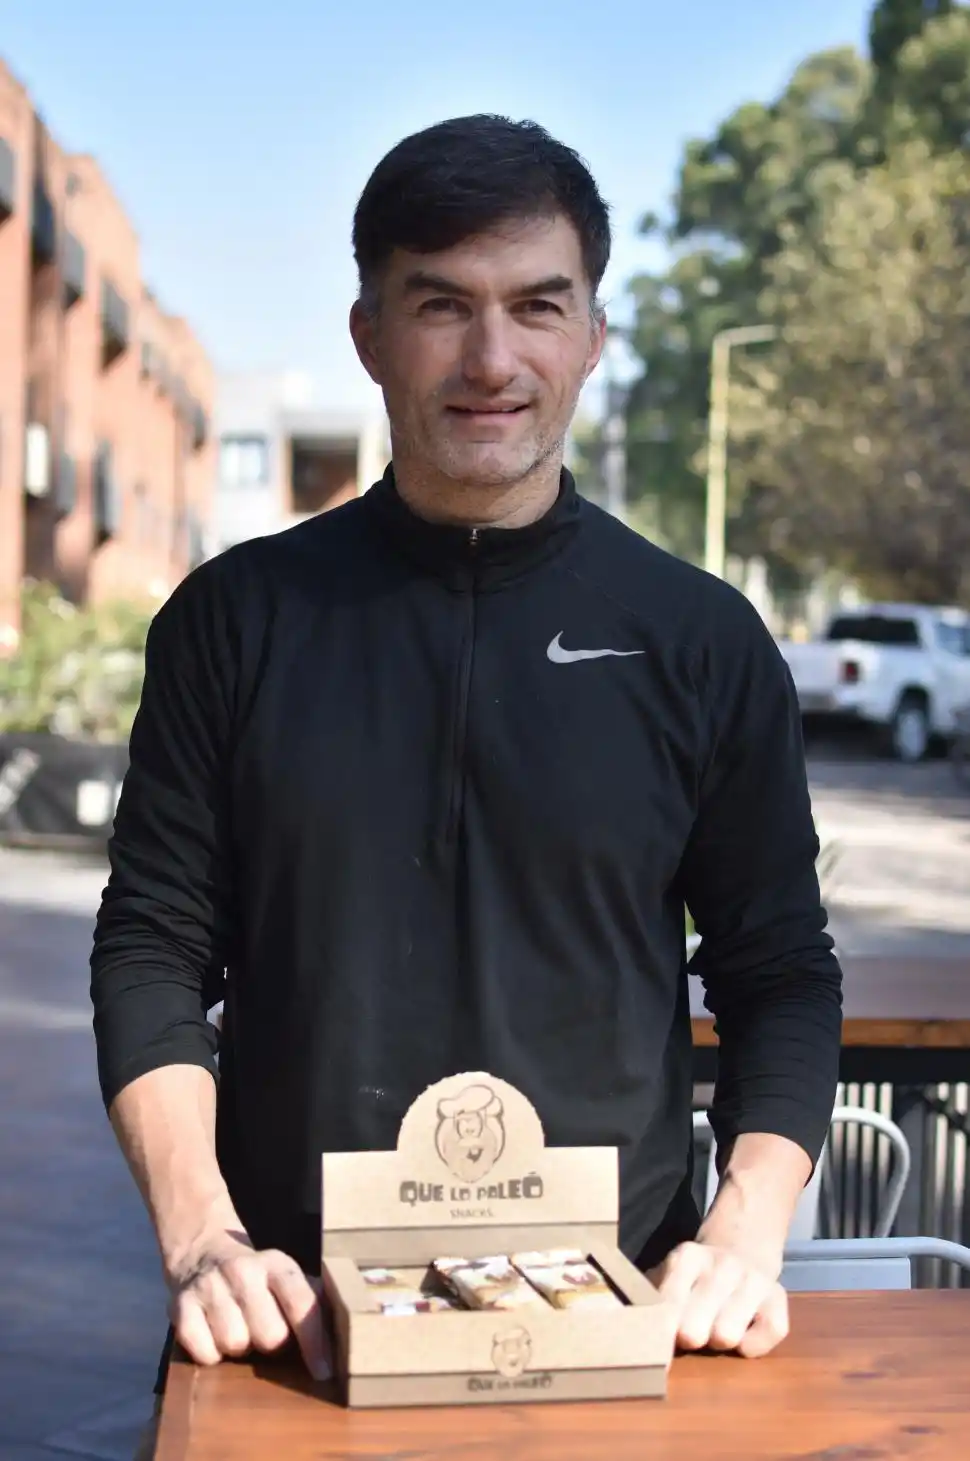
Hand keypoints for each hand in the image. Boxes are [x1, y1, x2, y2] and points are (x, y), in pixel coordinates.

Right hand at [166, 1227, 331, 1379]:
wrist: (202, 1251)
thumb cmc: (255, 1277)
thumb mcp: (284, 1277)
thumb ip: (310, 1302)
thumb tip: (344, 1340)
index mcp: (277, 1264)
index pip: (302, 1306)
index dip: (315, 1344)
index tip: (324, 1373)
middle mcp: (243, 1270)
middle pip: (269, 1336)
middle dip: (271, 1344)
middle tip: (263, 1333)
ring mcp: (210, 1286)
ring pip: (235, 1345)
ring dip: (239, 1349)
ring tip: (238, 1329)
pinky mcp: (180, 1306)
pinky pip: (204, 1354)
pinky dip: (210, 1354)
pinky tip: (213, 1335)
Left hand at [649, 1240, 788, 1358]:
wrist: (743, 1246)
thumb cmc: (698, 1275)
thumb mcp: (671, 1274)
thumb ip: (650, 1297)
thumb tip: (628, 1324)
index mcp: (688, 1257)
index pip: (667, 1307)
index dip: (659, 1335)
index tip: (654, 1353)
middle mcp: (723, 1265)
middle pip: (693, 1330)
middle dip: (688, 1338)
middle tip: (691, 1333)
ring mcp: (754, 1280)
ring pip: (726, 1337)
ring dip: (719, 1341)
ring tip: (716, 1327)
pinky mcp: (780, 1298)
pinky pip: (760, 1342)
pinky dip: (751, 1346)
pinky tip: (744, 1330)